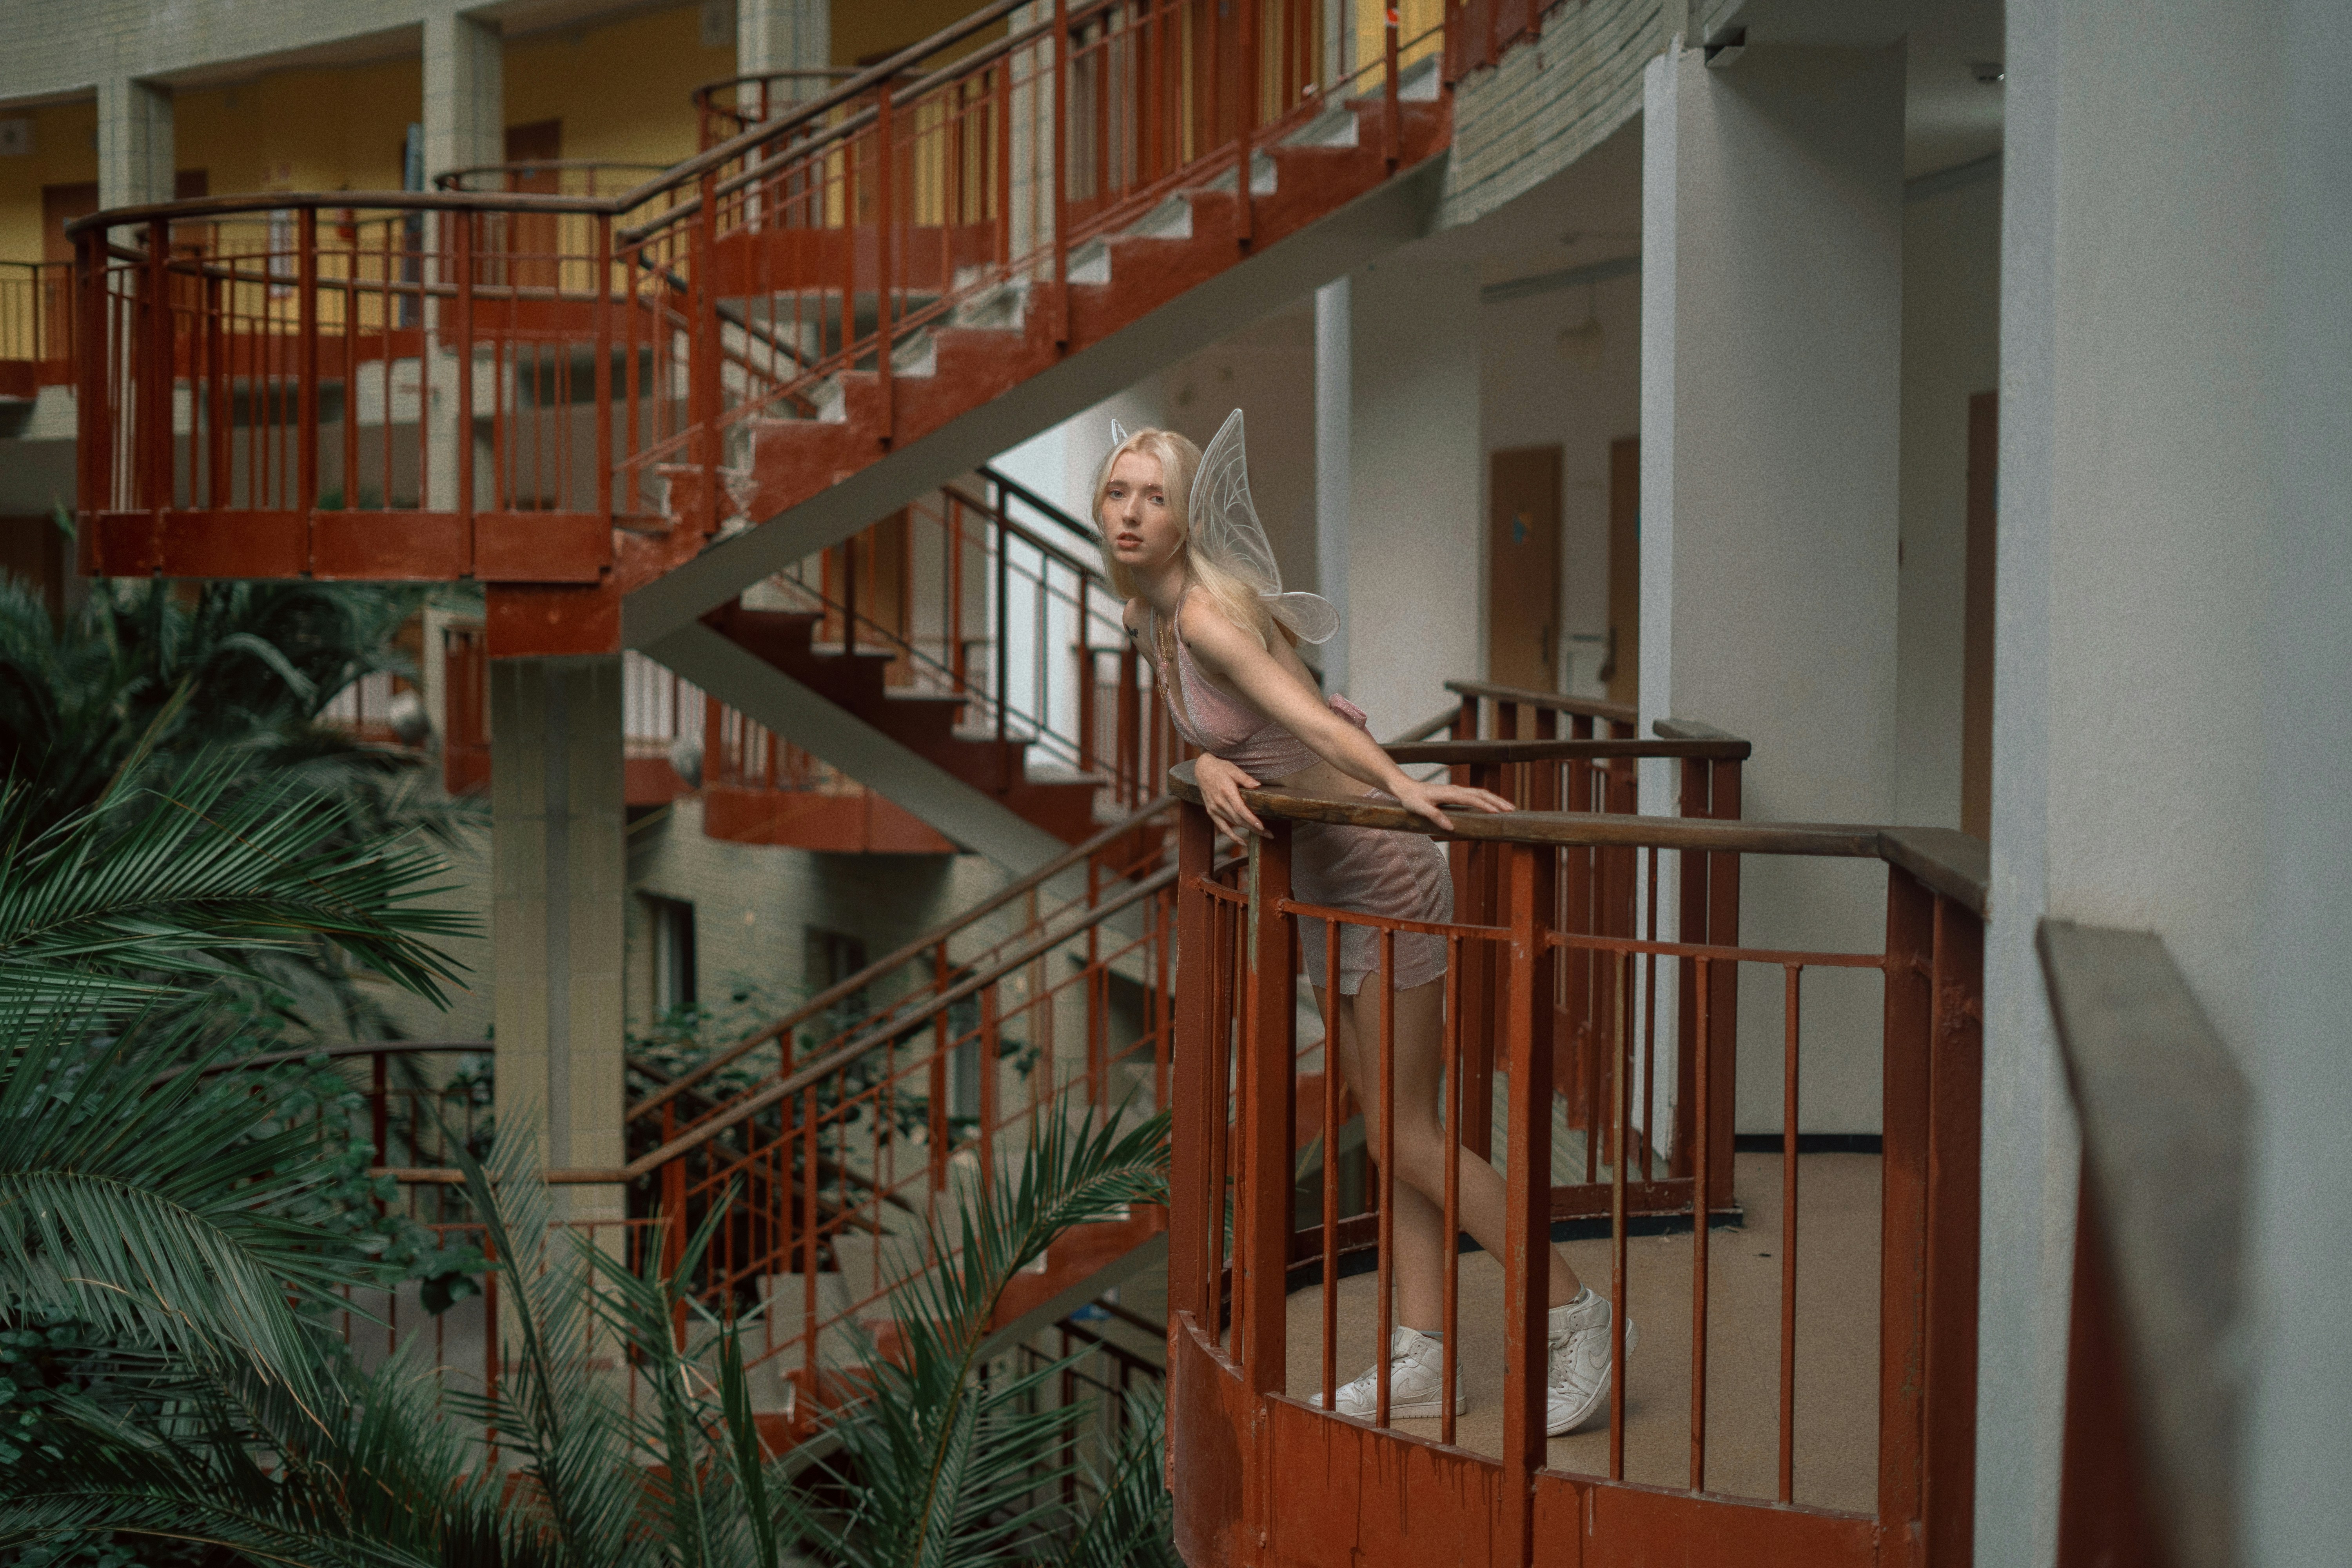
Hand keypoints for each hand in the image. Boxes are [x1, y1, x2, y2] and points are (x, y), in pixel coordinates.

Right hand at [1195, 754, 1264, 837]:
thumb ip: (1246, 779)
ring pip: (1233, 823)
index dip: (1251, 819)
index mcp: (1226, 791)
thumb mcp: (1233, 769)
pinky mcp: (1211, 811)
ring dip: (1247, 830)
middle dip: (1254, 828)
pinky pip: (1222, 826)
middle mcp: (1219, 802)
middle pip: (1239, 819)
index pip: (1240, 809)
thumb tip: (1258, 785)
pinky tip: (1242, 842)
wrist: (1202, 769)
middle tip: (1269, 834)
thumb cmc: (1220, 767)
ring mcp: (1214, 808)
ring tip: (1262, 835)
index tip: (1262, 827)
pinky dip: (1231, 835)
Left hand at [1390, 777, 1513, 833]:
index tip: (1498, 813)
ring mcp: (1457, 791)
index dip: (1486, 806)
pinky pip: (1475, 795)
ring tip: (1508, 808)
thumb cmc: (1412, 799)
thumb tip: (1451, 827)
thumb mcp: (1420, 809)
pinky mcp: (1456, 793)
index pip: (1472, 799)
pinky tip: (1493, 806)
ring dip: (1495, 799)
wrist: (1406, 788)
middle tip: (1512, 810)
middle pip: (1482, 794)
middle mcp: (1456, 790)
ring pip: (1480, 793)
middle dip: (1497, 801)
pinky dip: (1487, 799)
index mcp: (1450, 794)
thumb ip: (1435, 817)